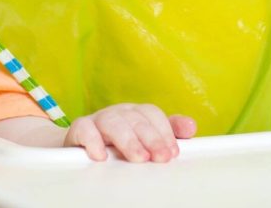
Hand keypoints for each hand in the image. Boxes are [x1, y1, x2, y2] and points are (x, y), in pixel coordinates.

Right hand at [64, 103, 196, 161]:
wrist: (81, 144)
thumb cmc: (119, 142)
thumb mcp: (145, 137)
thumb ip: (168, 132)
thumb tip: (191, 127)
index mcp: (136, 112)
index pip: (153, 114)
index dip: (164, 132)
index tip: (172, 152)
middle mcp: (119, 112)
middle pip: (137, 119)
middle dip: (152, 138)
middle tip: (161, 157)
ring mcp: (99, 119)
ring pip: (114, 122)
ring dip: (128, 140)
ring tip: (139, 158)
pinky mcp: (79, 128)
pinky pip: (85, 130)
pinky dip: (93, 141)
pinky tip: (101, 155)